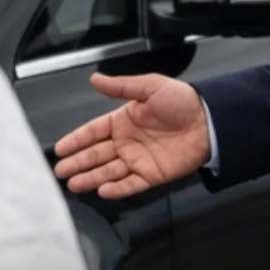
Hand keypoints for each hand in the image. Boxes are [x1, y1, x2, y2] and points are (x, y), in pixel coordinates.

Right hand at [51, 74, 212, 198]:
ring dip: (90, 178)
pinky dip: (117, 189)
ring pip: (108, 171)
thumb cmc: (181, 101)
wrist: (209, 121)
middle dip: (77, 162)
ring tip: (73, 184)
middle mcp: (127, 142)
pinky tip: (102, 190)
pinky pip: (131, 184)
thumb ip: (121, 87)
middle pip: (96, 154)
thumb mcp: (150, 87)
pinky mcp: (152, 175)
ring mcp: (138, 160)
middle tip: (60, 171)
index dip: (76, 140)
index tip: (59, 149)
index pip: (93, 132)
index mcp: (123, 120)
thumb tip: (94, 79)